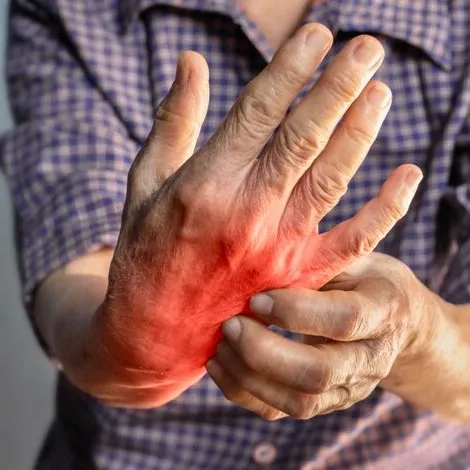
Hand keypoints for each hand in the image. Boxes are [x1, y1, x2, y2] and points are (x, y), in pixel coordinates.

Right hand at [85, 24, 421, 406]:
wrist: (156, 329)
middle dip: (339, 86)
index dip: (292, 68)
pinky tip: (408, 175)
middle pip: (304, 136)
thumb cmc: (145, 252)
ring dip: (361, 131)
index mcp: (204, 183)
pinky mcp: (298, 276)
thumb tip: (191, 60)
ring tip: (381, 91)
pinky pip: (352, 241)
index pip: (259, 111)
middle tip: (368, 48)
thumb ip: (172, 122)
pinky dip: (386, 209)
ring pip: (331, 177)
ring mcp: (278, 246)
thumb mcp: (143, 184)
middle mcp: (247, 211)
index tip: (319, 35)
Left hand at [208, 253, 433, 419]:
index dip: (296, 311)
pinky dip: (243, 392)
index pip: (344, 320)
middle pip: (318, 373)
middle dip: (264, 351)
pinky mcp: (326, 403)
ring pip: (299, 401)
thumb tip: (263, 247)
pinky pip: (282, 411)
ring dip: (249, 376)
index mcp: (383, 311)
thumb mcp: (353, 258)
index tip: (256, 297)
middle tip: (230, 325)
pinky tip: (219, 365)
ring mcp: (349, 388)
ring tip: (220, 345)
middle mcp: (371, 359)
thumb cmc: (364, 279)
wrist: (396, 322)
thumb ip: (320, 259)